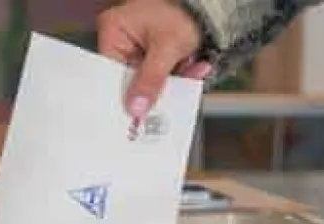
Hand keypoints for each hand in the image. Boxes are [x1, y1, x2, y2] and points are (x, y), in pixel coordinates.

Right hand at [97, 0, 209, 117]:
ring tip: (191, 70)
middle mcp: (123, 38)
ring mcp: (140, 46)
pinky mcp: (156, 52)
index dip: (123, 94)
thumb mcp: (167, 47)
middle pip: (131, 77)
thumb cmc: (184, 9)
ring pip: (150, 78)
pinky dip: (180, 73)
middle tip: (168, 100)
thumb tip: (135, 108)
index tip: (135, 113)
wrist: (212, 2)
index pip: (110, 72)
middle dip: (155, 87)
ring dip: (173, 80)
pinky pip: (163, 72)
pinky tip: (195, 67)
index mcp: (114, 30)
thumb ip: (150, 80)